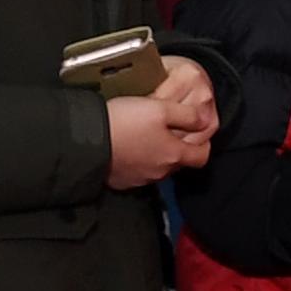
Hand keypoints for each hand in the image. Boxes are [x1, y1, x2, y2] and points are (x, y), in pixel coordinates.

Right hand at [105, 60, 216, 189]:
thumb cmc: (125, 122)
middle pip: (179, 162)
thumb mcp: (160, 108)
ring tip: (145, 134)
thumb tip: (205, 120)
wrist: (85, 142)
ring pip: (158, 167)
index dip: (203, 144)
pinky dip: (138, 161)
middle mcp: (160, 172)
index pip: (202, 157)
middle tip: (169, 128)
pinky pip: (137, 172)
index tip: (196, 132)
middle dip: (178, 147)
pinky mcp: (122, 181)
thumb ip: (187, 115)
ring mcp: (140, 179)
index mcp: (173, 155)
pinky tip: (128, 146)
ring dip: (156, 154)